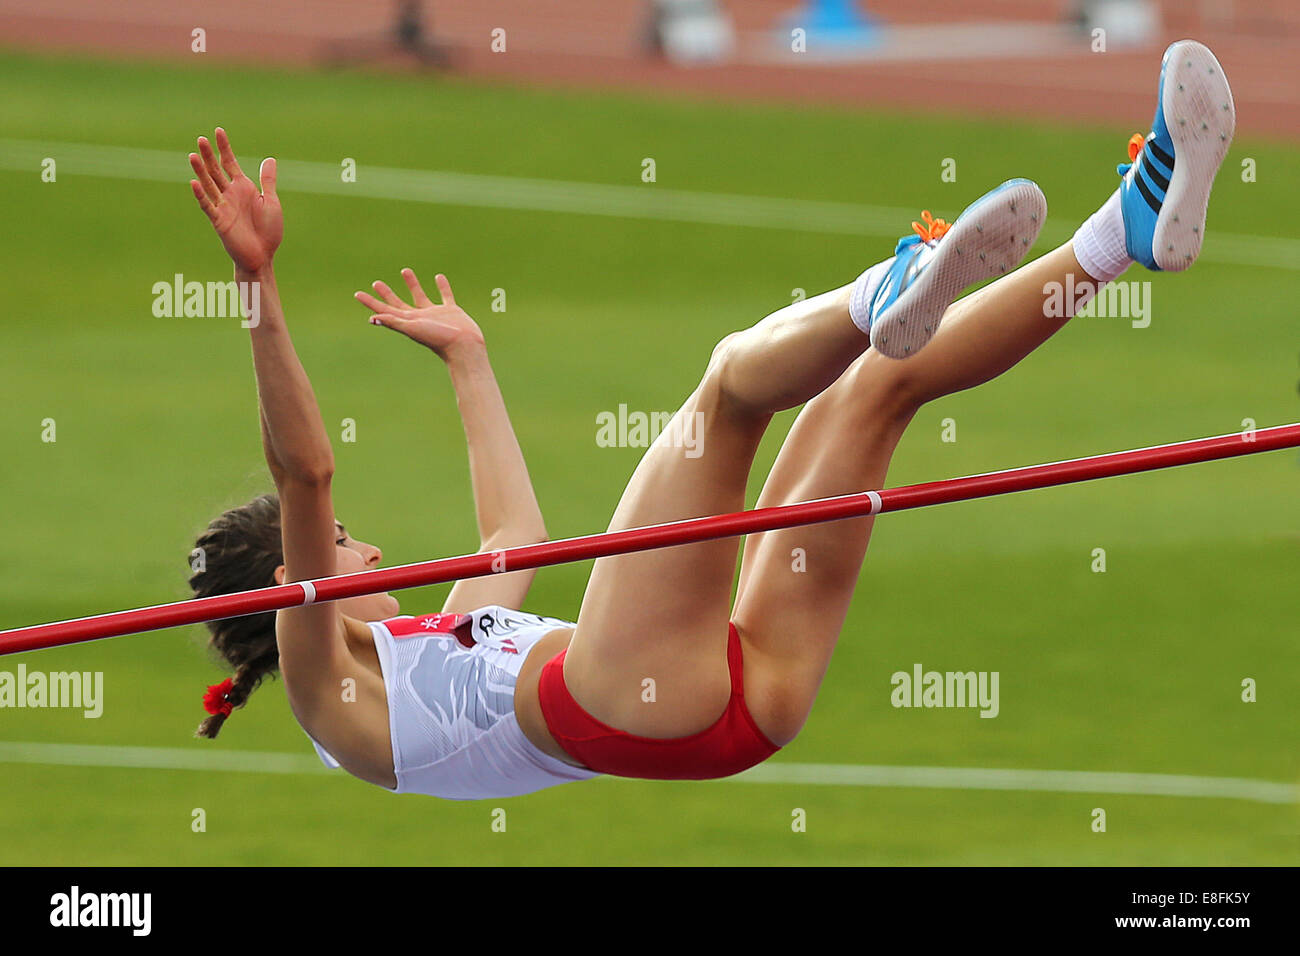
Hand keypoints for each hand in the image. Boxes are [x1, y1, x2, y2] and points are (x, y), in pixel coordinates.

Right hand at [189, 128, 281, 272]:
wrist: (264, 256)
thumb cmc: (268, 231)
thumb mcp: (271, 201)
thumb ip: (268, 181)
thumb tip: (269, 159)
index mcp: (243, 188)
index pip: (230, 163)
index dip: (224, 147)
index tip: (218, 131)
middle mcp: (231, 194)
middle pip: (216, 170)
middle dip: (209, 155)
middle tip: (200, 139)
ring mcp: (223, 206)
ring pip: (209, 185)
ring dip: (201, 171)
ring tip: (192, 155)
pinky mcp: (219, 221)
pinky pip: (208, 206)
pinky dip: (201, 195)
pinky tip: (194, 182)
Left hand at [354, 269, 484, 358]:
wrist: (463, 346)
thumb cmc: (437, 338)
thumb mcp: (412, 328)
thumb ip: (393, 322)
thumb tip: (372, 318)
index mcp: (407, 322)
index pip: (384, 310)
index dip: (371, 303)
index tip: (358, 294)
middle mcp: (419, 317)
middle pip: (398, 304)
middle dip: (386, 294)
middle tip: (376, 283)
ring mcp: (435, 313)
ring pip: (420, 295)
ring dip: (412, 284)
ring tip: (404, 270)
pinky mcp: (451, 310)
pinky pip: (445, 295)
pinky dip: (442, 286)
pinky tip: (438, 277)